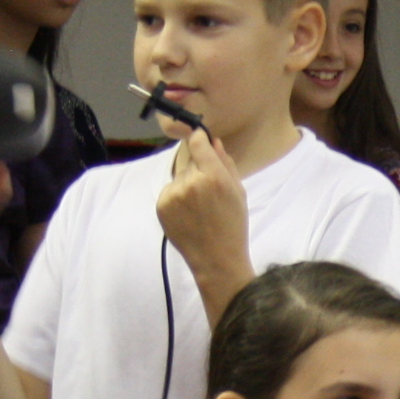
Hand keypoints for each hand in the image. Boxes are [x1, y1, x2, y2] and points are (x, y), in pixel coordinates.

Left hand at [154, 125, 251, 285]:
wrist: (216, 259)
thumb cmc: (233, 227)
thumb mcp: (238, 193)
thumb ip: (226, 164)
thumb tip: (213, 140)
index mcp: (215, 177)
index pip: (197, 143)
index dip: (198, 139)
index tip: (199, 139)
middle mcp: (192, 182)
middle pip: (190, 162)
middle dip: (198, 170)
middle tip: (209, 193)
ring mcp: (174, 194)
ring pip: (179, 177)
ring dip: (186, 185)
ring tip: (198, 208)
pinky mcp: (161, 205)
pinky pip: (169, 192)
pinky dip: (176, 199)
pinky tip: (188, 215)